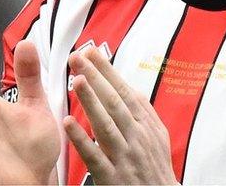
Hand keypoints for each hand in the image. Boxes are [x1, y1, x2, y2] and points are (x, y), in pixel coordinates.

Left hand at [64, 46, 177, 184]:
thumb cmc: (154, 168)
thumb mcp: (157, 137)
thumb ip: (143, 112)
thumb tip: (130, 87)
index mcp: (144, 125)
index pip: (124, 92)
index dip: (107, 71)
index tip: (91, 52)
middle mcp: (136, 137)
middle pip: (114, 102)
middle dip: (96, 78)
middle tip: (78, 58)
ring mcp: (124, 157)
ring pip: (106, 125)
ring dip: (91, 101)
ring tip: (76, 80)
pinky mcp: (112, 177)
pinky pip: (95, 156)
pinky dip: (82, 139)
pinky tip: (68, 123)